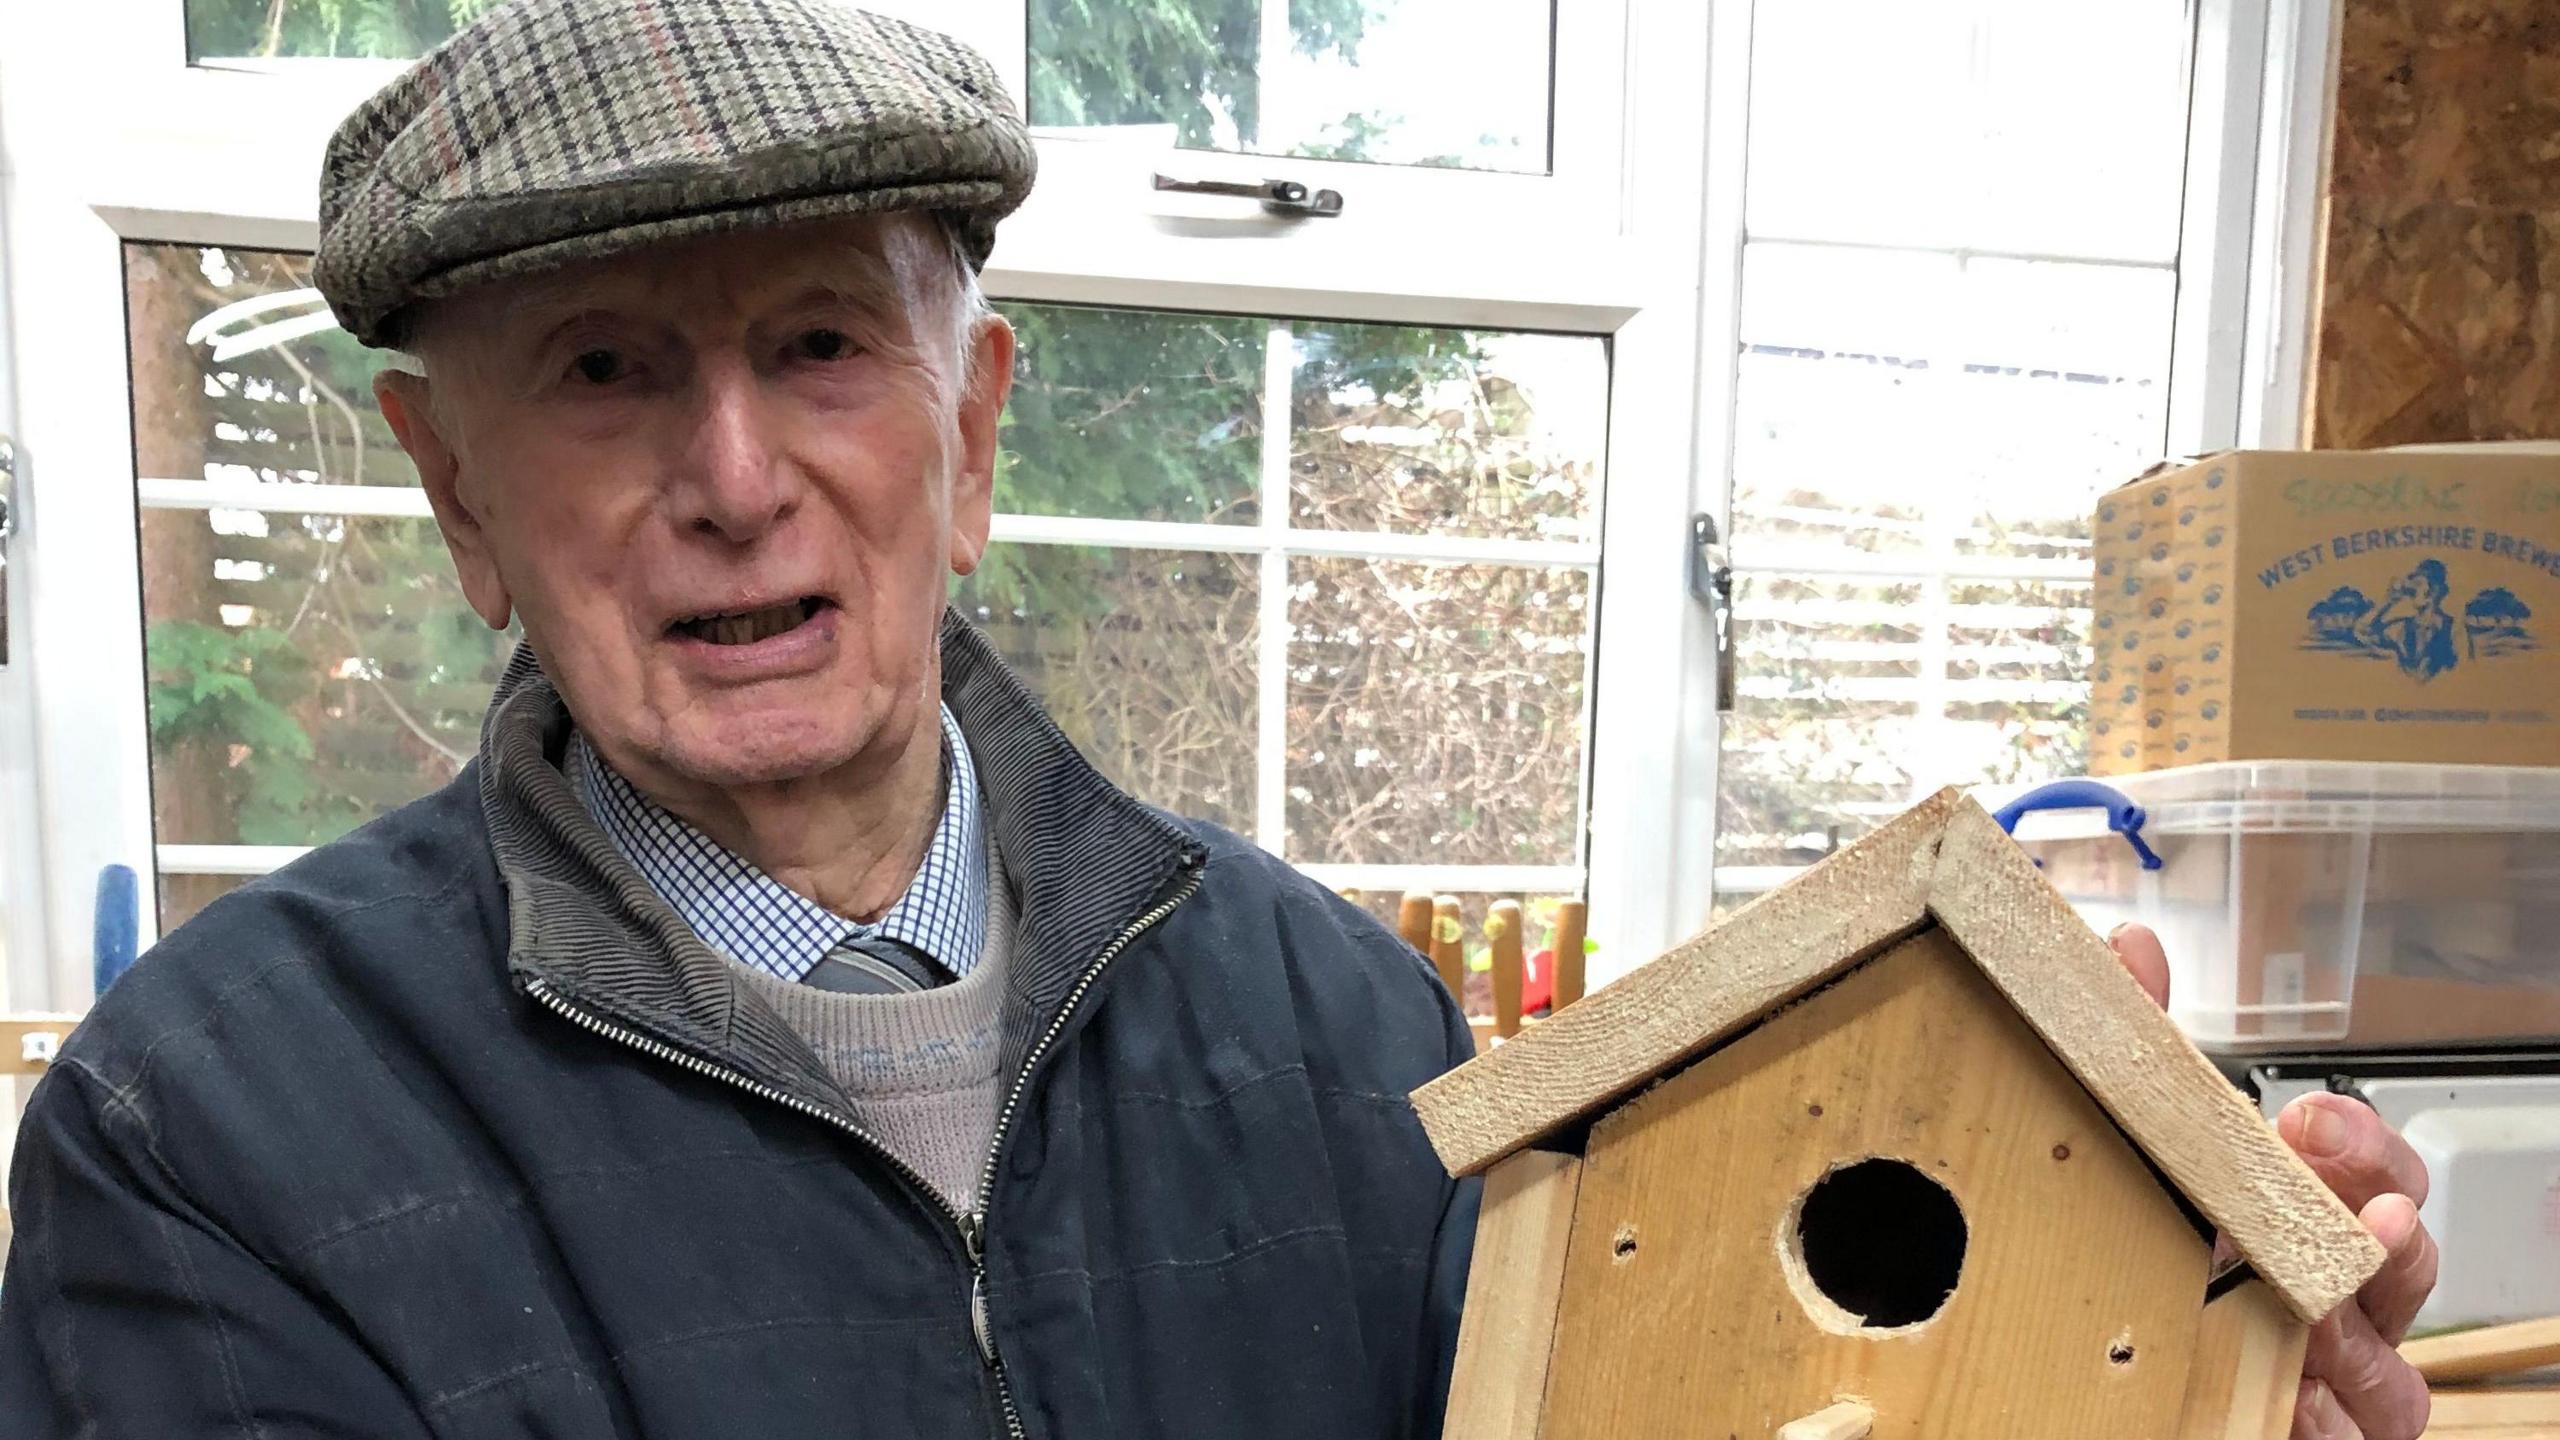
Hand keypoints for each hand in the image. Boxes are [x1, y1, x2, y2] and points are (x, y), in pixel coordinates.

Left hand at [2107, 925, 2435, 1439]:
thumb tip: (2130, 948)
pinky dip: (2323, 1422)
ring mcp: (2342, 1380)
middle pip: (2409, 1258)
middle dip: (2375, 1224)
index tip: (2305, 1118)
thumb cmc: (2157, 1252)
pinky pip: (2351, 1439)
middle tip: (2334, 1204)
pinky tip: (2292, 1403)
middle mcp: (2342, 1298)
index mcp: (2309, 1219)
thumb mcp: (2143, 1148)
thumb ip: (2141, 1054)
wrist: (2102, 1385)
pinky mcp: (2325, 1438)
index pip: (2374, 1172)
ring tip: (2312, 1311)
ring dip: (2352, 1335)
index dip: (2358, 1142)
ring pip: (2391, 1368)